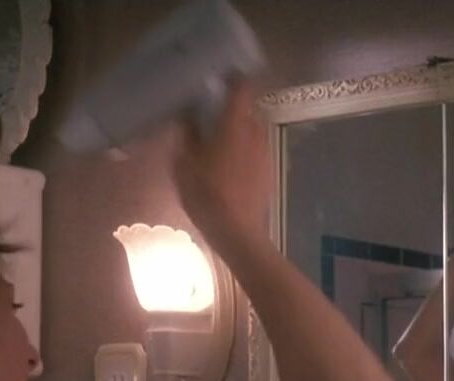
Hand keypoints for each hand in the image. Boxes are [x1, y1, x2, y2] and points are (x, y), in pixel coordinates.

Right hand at [173, 79, 271, 249]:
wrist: (237, 231)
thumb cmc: (206, 194)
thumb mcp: (184, 163)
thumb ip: (187, 133)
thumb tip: (188, 114)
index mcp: (235, 124)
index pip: (242, 87)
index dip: (234, 78)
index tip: (221, 77)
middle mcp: (255, 132)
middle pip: (247, 110)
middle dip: (232, 110)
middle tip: (212, 115)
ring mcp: (266, 152)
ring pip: (252, 130)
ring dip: (238, 131)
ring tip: (218, 142)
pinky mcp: (269, 170)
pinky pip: (256, 149)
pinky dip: (244, 149)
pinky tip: (228, 165)